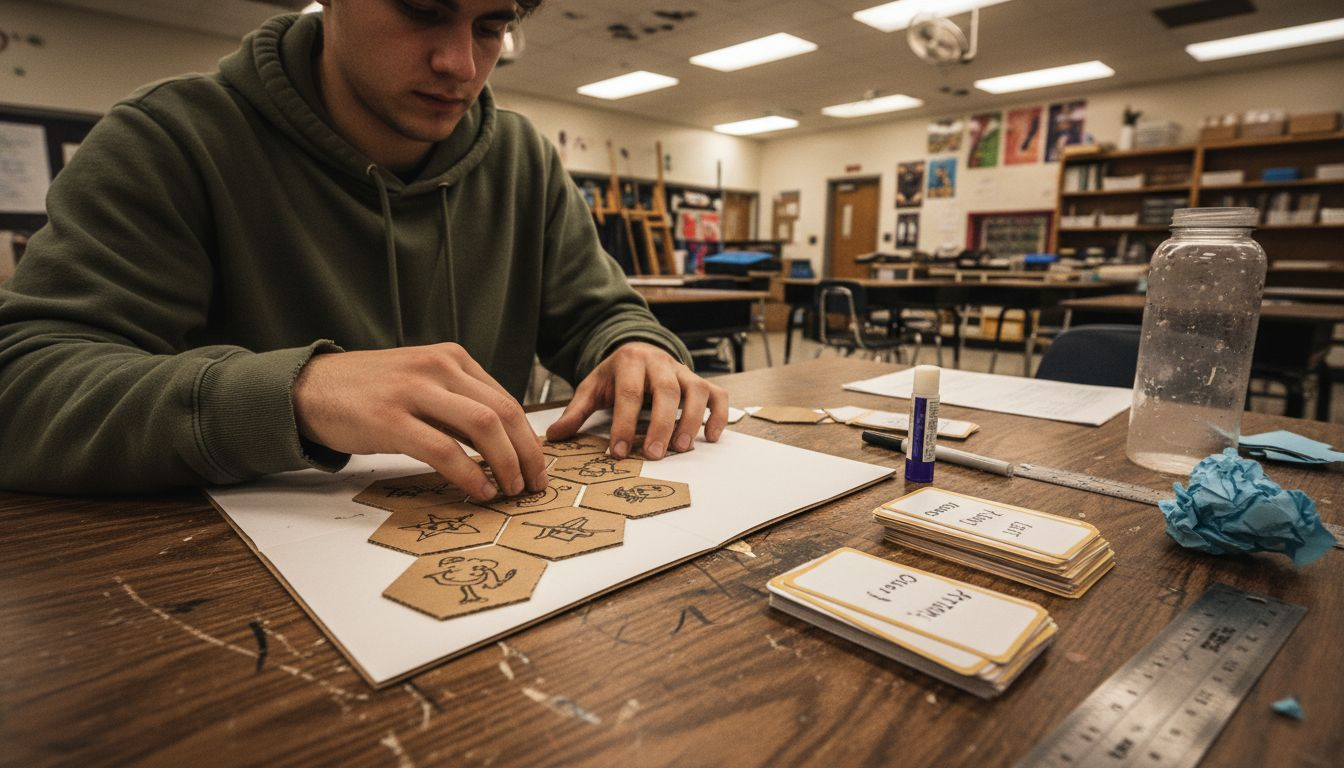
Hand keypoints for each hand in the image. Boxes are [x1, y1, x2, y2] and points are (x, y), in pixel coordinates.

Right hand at [292, 343, 547, 500]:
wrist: (309, 387)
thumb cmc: (369, 392)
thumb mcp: (421, 384)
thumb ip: (458, 406)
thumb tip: (502, 445)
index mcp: (451, 358)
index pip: (506, 400)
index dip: (529, 438)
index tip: (538, 466)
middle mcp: (438, 367)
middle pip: (503, 413)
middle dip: (527, 454)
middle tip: (535, 485)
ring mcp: (414, 391)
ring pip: (482, 427)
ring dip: (506, 464)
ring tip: (510, 490)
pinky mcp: (390, 419)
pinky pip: (444, 450)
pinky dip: (469, 474)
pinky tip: (479, 490)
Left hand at [546, 342, 728, 459]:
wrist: (639, 351)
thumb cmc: (617, 375)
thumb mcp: (593, 387)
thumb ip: (576, 411)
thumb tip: (554, 436)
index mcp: (630, 361)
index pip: (628, 392)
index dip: (623, 423)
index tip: (617, 452)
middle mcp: (660, 363)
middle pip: (666, 390)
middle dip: (660, 424)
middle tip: (653, 454)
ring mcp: (684, 372)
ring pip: (695, 391)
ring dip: (691, 420)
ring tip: (681, 448)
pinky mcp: (701, 382)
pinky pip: (718, 396)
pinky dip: (719, 415)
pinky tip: (711, 437)